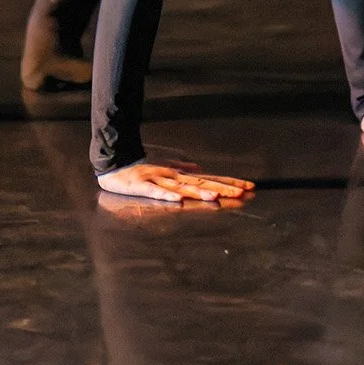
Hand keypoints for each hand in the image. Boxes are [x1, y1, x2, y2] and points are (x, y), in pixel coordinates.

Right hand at [96, 161, 254, 203]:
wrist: (114, 164)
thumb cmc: (140, 170)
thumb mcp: (165, 169)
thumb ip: (183, 169)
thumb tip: (200, 169)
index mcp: (180, 175)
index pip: (210, 179)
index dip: (229, 182)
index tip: (249, 186)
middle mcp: (174, 176)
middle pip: (202, 183)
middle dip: (223, 188)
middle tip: (244, 193)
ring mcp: (159, 180)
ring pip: (182, 188)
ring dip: (199, 193)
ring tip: (216, 198)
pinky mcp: (143, 185)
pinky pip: (156, 192)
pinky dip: (167, 196)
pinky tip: (178, 200)